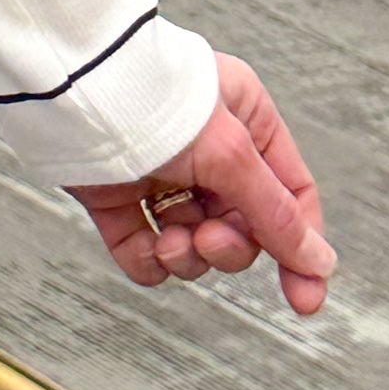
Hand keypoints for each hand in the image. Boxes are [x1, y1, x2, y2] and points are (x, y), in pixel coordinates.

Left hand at [68, 54, 335, 317]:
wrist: (69, 90)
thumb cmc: (152, 97)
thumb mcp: (230, 154)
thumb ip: (275, 214)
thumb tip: (319, 262)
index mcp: (244, 120)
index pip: (289, 194)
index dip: (300, 246)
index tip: (305, 299)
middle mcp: (205, 148)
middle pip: (242, 228)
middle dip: (227, 246)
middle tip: (208, 240)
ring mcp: (160, 175)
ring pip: (196, 246)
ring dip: (188, 256)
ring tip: (170, 241)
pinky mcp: (117, 198)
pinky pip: (146, 253)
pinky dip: (149, 261)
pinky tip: (147, 248)